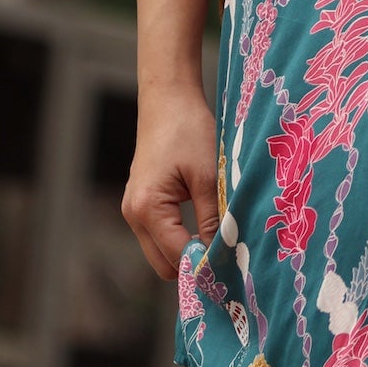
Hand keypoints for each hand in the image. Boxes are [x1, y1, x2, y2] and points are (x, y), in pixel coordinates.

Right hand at [122, 85, 220, 278]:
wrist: (168, 101)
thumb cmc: (188, 131)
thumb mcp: (208, 176)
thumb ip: (213, 219)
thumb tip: (223, 254)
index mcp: (148, 209)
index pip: (178, 256)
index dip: (206, 265)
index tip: (234, 266)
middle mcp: (133, 215)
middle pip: (164, 265)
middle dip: (194, 265)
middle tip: (228, 258)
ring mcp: (133, 210)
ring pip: (160, 252)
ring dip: (187, 251)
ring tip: (219, 242)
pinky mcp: (140, 204)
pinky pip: (160, 235)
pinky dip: (180, 238)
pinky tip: (205, 229)